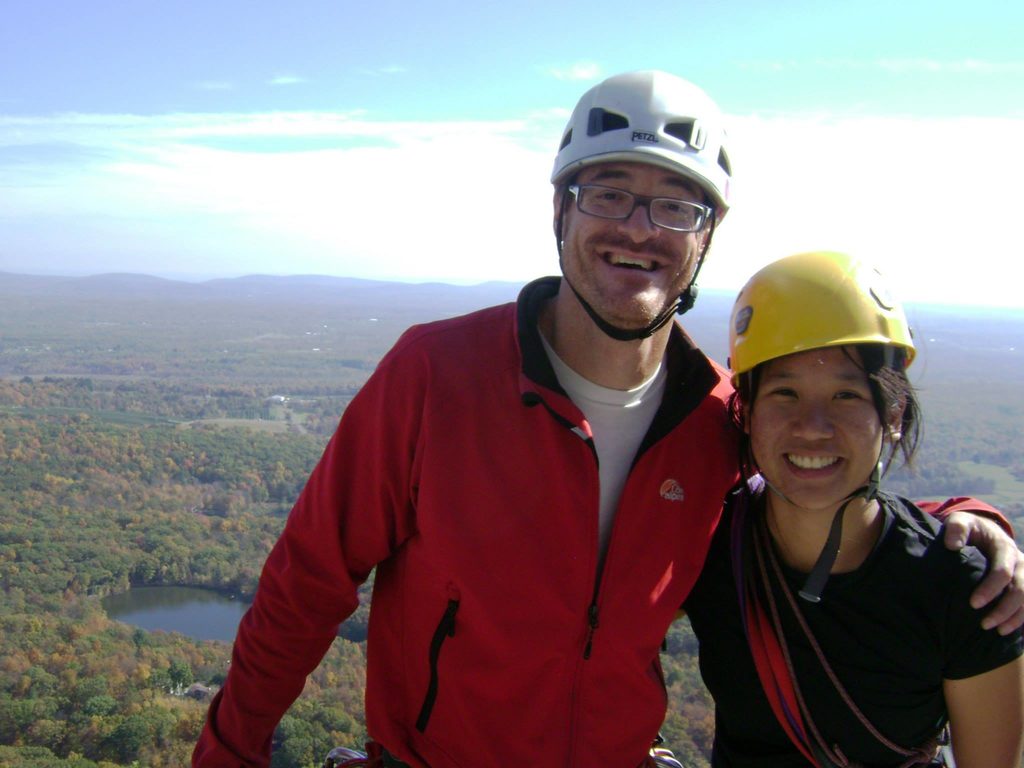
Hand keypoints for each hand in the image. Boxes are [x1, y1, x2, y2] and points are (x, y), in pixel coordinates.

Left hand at [944, 511, 1023, 634]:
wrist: (986, 530)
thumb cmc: (969, 529)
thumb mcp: (960, 522)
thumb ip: (956, 529)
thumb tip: (953, 545)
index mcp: (1004, 547)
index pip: (1002, 572)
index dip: (990, 589)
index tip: (973, 603)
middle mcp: (1020, 562)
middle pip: (1020, 590)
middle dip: (1004, 609)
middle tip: (984, 624)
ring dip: (1015, 618)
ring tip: (998, 631)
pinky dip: (1022, 618)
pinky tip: (1010, 629)